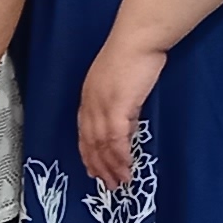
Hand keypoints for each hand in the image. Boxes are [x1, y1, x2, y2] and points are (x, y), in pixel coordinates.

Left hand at [78, 32, 168, 192]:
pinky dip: (120, 156)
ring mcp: (101, 105)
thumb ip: (122, 103)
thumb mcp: (122, 81)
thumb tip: (127, 125)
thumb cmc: (134, 52)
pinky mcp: (116, 106)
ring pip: (101, 144)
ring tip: (119, 183)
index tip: (93, 168)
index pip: (84, 130)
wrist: (138, 38)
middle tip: (107, 184)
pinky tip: (126, 168)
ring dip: (110, 167)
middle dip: (98, 165)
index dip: (88, 152)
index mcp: (89, 94)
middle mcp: (90, 102)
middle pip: (89, 141)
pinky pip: (116, 139)